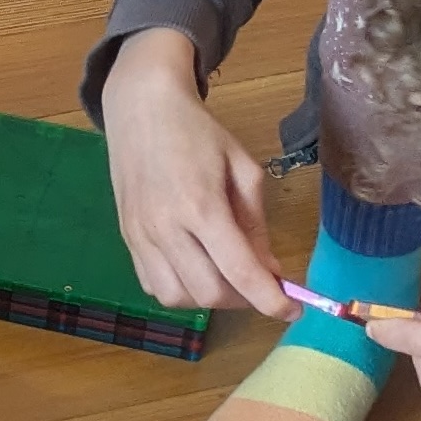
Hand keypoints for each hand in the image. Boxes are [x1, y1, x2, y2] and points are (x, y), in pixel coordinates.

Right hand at [102, 33, 285, 315]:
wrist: (141, 108)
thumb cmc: (198, 131)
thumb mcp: (242, 168)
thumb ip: (255, 222)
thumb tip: (269, 269)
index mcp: (202, 206)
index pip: (240, 272)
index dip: (271, 301)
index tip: (293, 311)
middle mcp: (167, 228)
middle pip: (210, 294)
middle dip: (244, 299)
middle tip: (261, 283)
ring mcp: (141, 237)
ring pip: (178, 298)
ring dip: (210, 298)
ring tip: (228, 277)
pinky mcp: (127, 239)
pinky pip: (153, 286)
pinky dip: (180, 290)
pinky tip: (196, 269)